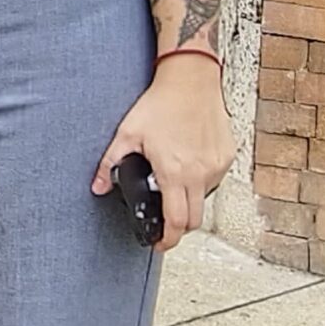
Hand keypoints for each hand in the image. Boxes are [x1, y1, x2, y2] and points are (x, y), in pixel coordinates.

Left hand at [94, 54, 232, 249]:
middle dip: (178, 227)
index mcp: (175, 172)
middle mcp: (200, 173)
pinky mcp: (226, 156)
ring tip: (172, 186)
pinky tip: (186, 166)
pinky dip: (201, 181)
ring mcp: (216, 166)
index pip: (176, 220)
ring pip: (205, 199)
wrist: (191, 81)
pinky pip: (215, 179)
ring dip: (190, 201)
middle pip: (194, 219)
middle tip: (164, 225)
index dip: (168, 239)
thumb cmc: (160, 104)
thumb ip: (110, 163)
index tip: (160, 244)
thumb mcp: (126, 134)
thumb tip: (97, 186)